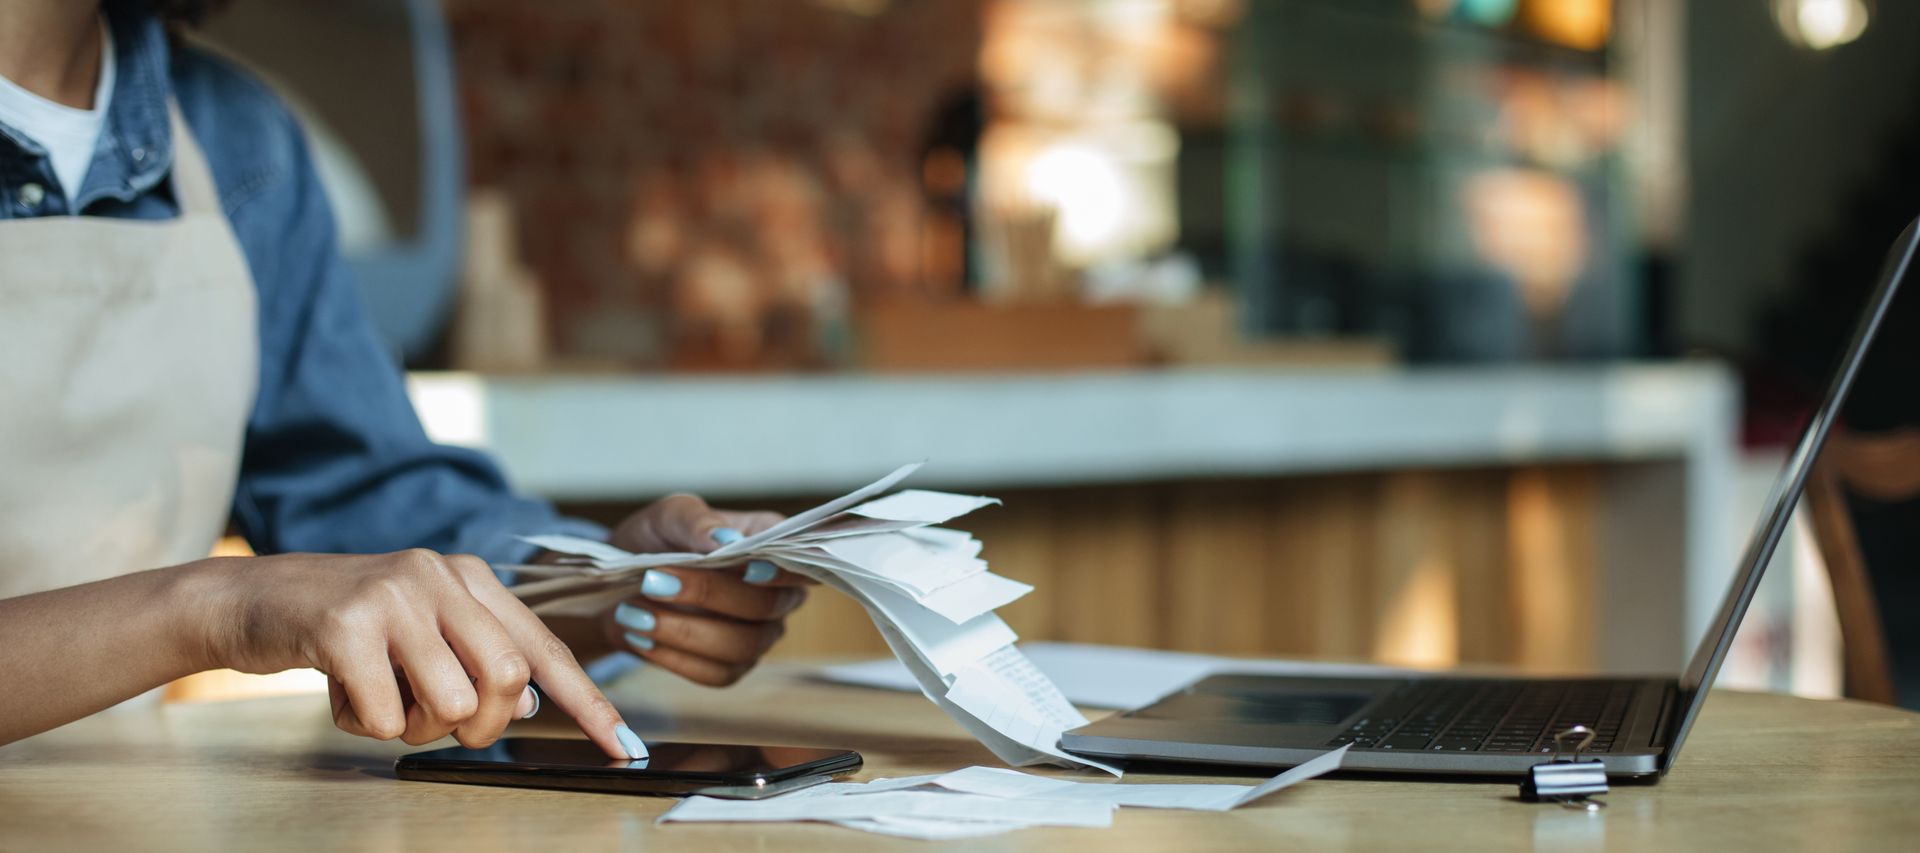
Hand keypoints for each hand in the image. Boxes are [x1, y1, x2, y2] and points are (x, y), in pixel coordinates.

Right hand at [198, 550, 643, 758]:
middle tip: (435, 724)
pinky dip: (365, 724)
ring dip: (412, 728)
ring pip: (450, 704)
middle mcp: (441, 575)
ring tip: (378, 698)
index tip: (624, 748)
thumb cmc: (346, 629)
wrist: (249, 600)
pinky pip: (387, 716)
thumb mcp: (421, 635)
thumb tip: (524, 709)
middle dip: (477, 726)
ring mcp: (394, 595)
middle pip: (506, 681)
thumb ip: (477, 661)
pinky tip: (341, 694)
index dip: (587, 703)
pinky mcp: (345, 625)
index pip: (544, 648)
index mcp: (471, 578)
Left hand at [598, 494, 810, 685]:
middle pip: (767, 606)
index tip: (749, 569)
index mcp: (771, 547)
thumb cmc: (655, 541)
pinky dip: (674, 657)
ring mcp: (757, 634)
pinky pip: (716, 674)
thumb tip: (726, 540)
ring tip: (635, 613)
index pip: (802, 563)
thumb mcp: (668, 516)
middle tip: (654, 581)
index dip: (785, 572)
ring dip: (685, 631)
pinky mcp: (730, 666)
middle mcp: (775, 593)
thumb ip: (696, 522)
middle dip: (709, 595)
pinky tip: (640, 636)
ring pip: (742, 646)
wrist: (620, 583)